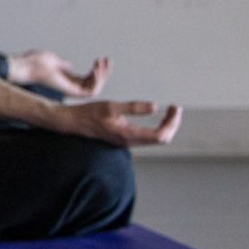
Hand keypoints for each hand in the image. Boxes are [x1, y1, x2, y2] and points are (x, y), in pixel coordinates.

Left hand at [13, 51, 108, 98]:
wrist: (24, 66)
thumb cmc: (33, 62)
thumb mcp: (53, 61)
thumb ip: (63, 65)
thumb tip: (68, 65)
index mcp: (67, 80)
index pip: (89, 79)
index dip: (99, 70)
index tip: (103, 59)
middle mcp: (71, 87)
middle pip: (95, 83)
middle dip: (105, 72)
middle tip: (108, 60)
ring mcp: (71, 90)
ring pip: (96, 88)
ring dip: (102, 75)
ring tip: (101, 63)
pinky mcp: (70, 92)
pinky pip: (90, 91)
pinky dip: (96, 81)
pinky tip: (95, 69)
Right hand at [61, 99, 181, 146]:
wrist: (72, 122)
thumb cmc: (89, 113)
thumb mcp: (111, 106)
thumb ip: (134, 108)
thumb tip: (156, 107)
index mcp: (128, 135)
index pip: (161, 135)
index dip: (172, 123)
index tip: (175, 108)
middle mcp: (130, 142)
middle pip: (162, 139)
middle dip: (172, 124)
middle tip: (175, 109)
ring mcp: (128, 142)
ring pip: (157, 139)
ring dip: (167, 126)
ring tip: (171, 112)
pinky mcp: (126, 139)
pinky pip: (149, 137)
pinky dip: (158, 128)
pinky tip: (158, 117)